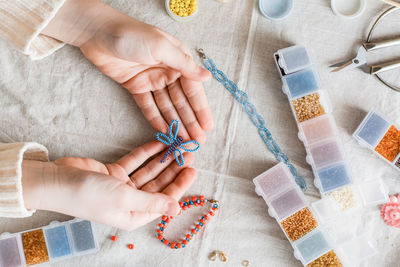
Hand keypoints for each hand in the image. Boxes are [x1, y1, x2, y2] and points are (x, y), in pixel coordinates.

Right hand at [22, 141, 195, 229]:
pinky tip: (158, 143)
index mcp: (134, 215)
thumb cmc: (89, 195)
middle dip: (173, 170)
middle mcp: (130, 202)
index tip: (192, 170)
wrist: (56, 182)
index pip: (164, 200)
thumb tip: (177, 209)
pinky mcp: (113, 173)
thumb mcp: (125, 198)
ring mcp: (122, 187)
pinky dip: (146, 153)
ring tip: (177, 146)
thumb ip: (152, 201)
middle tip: (187, 154)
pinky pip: (134, 162)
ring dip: (162, 160)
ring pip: (148, 172)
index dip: (180, 185)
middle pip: (158, 185)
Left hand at [41, 0, 213, 143]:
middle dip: (190, 121)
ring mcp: (152, 79)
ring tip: (184, 140)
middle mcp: (168, 70)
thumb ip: (184, 65)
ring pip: (167, 106)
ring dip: (175, 123)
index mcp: (178, 60)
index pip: (193, 89)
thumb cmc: (132, 34)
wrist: (98, 33)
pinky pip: (149, 106)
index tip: (207, 126)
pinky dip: (156, 118)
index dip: (200, 108)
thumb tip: (207, 76)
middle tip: (198, 140)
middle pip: (181, 101)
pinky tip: (164, 131)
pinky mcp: (136, 86)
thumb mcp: (162, 47)